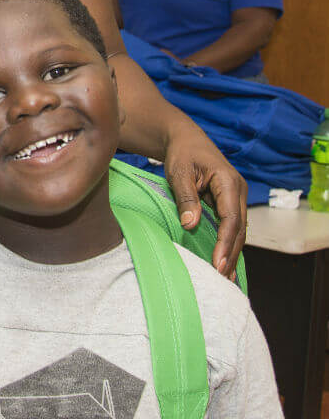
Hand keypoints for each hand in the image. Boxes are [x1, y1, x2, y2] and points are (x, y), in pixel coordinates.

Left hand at [162, 123, 246, 277]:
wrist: (185, 139)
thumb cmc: (181, 154)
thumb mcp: (178, 172)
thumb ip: (186, 198)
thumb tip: (190, 225)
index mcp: (228, 181)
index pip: (231, 218)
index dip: (225, 242)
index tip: (217, 262)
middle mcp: (239, 190)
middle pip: (239, 228)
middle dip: (231, 253)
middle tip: (222, 278)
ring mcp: (237, 197)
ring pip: (238, 230)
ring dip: (232, 253)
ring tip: (226, 278)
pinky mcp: (230, 202)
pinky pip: (232, 227)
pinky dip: (229, 244)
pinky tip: (225, 263)